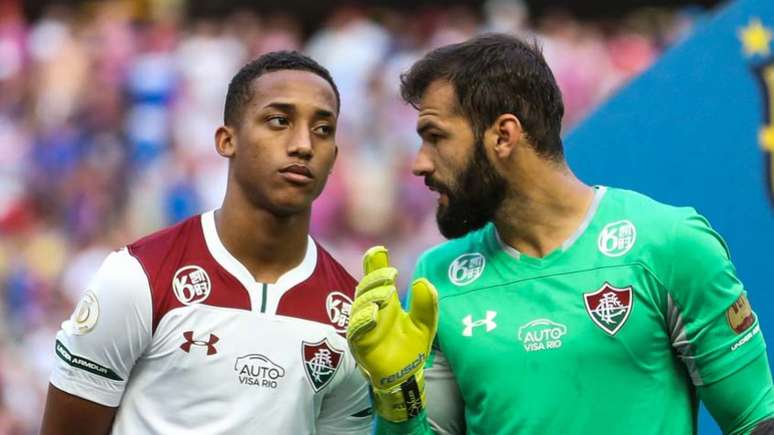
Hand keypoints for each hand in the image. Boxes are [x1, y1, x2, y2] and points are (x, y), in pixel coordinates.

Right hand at [347, 246, 437, 421]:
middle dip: (376, 278)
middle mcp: (371, 310)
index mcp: (386, 302)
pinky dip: (364, 320)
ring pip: (360, 306)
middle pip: (366, 288)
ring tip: (387, 294)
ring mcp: (363, 327)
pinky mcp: (360, 344)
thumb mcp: (425, 324)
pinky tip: (373, 313)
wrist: (406, 377)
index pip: (376, 278)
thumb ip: (426, 305)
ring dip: (371, 297)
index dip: (374, 264)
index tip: (378, 250)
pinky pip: (357, 330)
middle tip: (391, 274)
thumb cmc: (411, 348)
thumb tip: (422, 281)